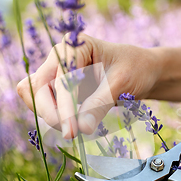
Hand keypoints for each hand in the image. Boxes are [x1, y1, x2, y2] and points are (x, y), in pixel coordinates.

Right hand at [17, 34, 159, 137]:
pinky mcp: (59, 90)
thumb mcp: (121, 84)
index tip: (72, 131)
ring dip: (51, 116)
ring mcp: (57, 73)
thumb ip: (99, 104)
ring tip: (76, 130)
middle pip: (36, 87)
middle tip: (71, 134)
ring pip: (36, 98)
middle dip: (50, 112)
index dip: (64, 106)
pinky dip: (55, 118)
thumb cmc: (136, 70)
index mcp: (74, 46)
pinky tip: (74, 126)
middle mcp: (60, 57)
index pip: (59, 78)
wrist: (144, 72)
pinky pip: (46, 106)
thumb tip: (81, 128)